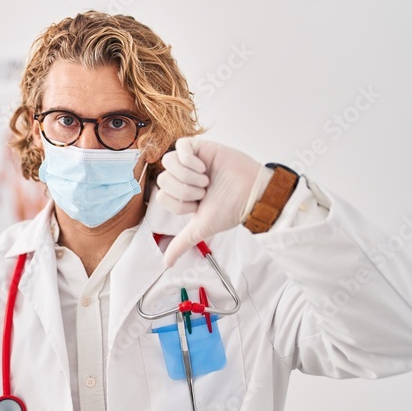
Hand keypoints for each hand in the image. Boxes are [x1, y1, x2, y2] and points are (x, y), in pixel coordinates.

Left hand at [154, 137, 261, 266]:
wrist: (251, 194)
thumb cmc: (229, 210)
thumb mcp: (200, 229)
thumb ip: (181, 243)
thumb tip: (166, 264)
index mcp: (180, 194)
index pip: (160, 196)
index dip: (179, 203)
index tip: (198, 205)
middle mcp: (183, 177)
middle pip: (162, 180)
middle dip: (184, 191)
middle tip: (204, 192)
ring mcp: (191, 161)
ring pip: (168, 163)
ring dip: (187, 176)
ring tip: (206, 180)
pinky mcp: (200, 147)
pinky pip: (180, 145)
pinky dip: (189, 159)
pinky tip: (204, 167)